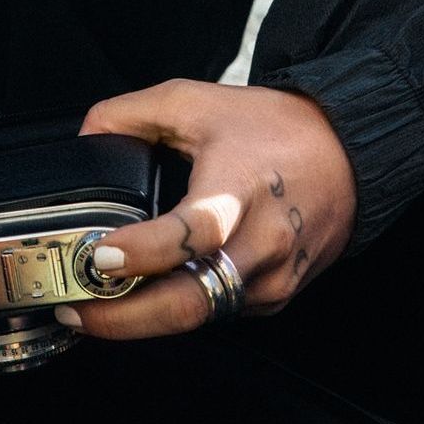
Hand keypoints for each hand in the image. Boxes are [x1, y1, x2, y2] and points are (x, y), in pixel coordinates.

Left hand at [70, 79, 357, 337]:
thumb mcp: (195, 102)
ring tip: (92, 309)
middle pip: (189, 303)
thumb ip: (131, 115)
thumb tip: (86, 140)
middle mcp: (261, 244)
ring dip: (142, 321)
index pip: (191, 235)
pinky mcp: (275, 297)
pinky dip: (176, 311)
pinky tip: (145, 300)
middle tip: (74, 311)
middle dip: (123, 319)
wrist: (349, 153)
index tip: (98, 257)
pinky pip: (217, 312)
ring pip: (199, 316)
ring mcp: (271, 278)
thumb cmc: (275, 129)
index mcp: (240, 190)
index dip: (141, 253)